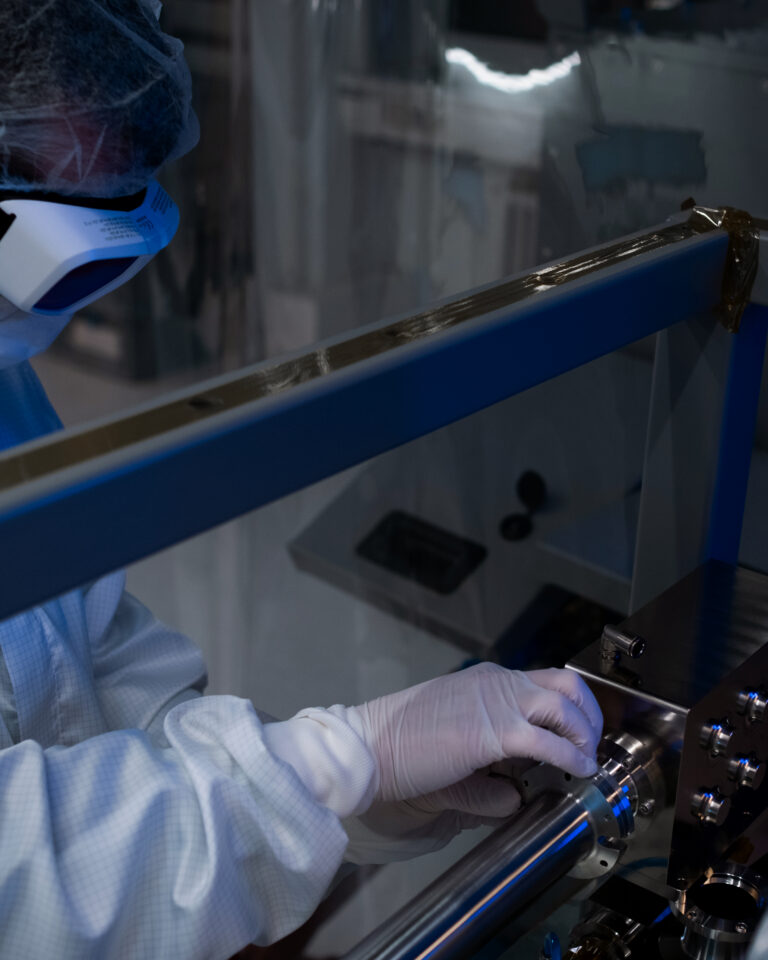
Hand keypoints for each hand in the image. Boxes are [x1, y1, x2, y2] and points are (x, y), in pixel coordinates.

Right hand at [342, 664, 601, 822]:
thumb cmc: (400, 745)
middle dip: (589, 715)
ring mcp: (497, 703)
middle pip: (566, 685)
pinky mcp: (495, 732)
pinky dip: (572, 757)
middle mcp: (496, 683)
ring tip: (586, 761)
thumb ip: (487, 769)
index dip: (571, 707)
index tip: (578, 734)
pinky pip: (550, 742)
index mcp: (485, 680)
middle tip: (590, 745)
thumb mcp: (452, 745)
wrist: (370, 745)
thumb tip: (515, 797)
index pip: (543, 681)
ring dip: (585, 735)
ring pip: (565, 707)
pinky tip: (576, 772)